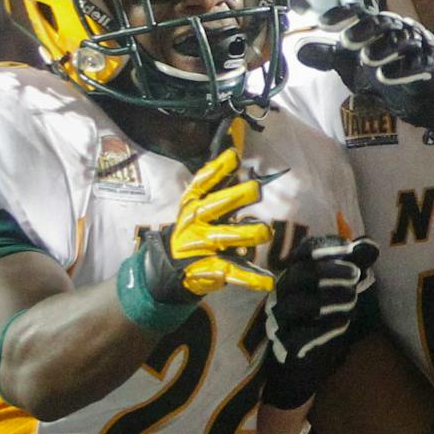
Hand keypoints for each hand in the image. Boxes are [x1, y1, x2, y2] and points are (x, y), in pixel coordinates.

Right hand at [121, 138, 275, 328]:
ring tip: (264, 232)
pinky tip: (267, 281)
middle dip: (234, 197)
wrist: (166, 269)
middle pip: (214, 206)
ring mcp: (200, 246)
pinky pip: (231, 273)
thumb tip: (234, 152)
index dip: (217, 169)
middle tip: (255, 189)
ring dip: (245, 234)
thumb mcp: (198, 206)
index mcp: (194, 204)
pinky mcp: (208, 269)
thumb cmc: (194, 230)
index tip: (234, 156)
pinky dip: (249, 278)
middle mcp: (195, 222)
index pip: (202, 183)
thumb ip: (215, 184)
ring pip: (223, 237)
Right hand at [260, 236, 379, 407]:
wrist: (307, 362)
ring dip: (326, 299)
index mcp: (297, 275)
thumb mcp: (344, 290)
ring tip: (352, 300)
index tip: (349, 248)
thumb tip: (370, 244)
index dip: (324, 247)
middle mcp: (284, 295)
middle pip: (299, 275)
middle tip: (355, 275)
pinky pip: (297, 336)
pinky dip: (321, 329)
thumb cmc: (326, 319)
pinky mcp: (285, 347)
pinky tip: (342, 324)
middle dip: (328, 271)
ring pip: (295, 304)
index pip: (302, 253)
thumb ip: (355, 266)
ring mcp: (281, 321)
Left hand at [297, 5, 433, 153]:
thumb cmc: (386, 70)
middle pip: (382, 22)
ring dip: (384, 48)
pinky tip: (386, 77)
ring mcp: (417, 46)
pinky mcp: (432, 65)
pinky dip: (403, 70)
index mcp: (378, 25)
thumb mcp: (351, 66)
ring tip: (367, 60)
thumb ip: (327, 57)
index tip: (323, 24)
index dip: (342, 15)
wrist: (424, 92)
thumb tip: (297, 51)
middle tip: (346, 41)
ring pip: (403, 40)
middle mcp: (398, 30)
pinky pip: (419, 64)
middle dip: (364, 29)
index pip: (360, 12)